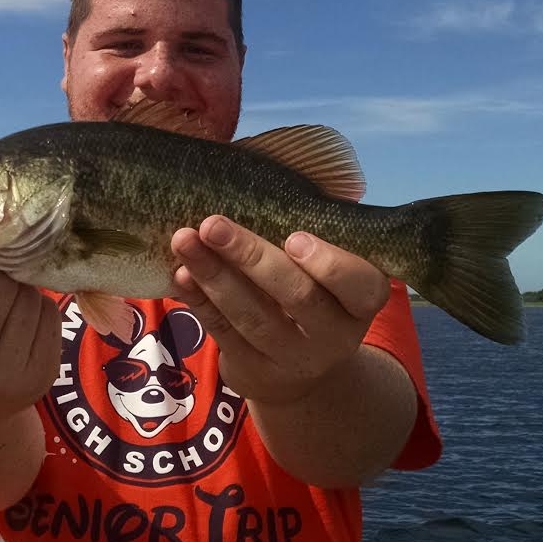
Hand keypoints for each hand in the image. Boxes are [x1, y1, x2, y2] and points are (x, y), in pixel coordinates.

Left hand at [171, 216, 389, 404]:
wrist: (303, 371)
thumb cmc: (317, 289)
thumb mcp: (335, 267)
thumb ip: (321, 228)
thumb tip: (293, 169)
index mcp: (362, 301)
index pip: (358, 284)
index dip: (328, 263)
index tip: (294, 236)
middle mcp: (334, 335)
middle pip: (297, 297)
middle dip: (251, 257)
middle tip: (213, 224)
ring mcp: (293, 358)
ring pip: (252, 316)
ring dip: (214, 274)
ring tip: (184, 238)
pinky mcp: (253, 370)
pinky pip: (223, 332)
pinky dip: (199, 300)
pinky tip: (180, 272)